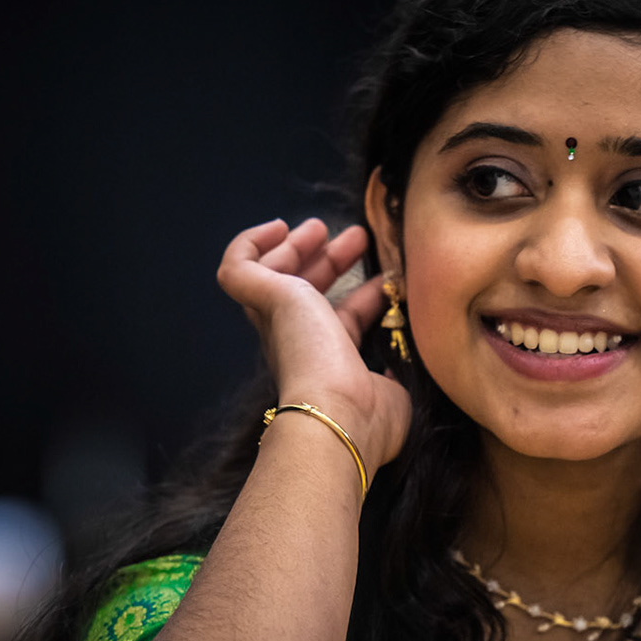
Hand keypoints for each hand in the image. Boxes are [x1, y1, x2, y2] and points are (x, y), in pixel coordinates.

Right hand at [216, 217, 410, 471]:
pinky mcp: (264, 298)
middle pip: (306, 293)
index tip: (389, 280)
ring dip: (298, 246)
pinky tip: (277, 226)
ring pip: (273, 276)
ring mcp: (277, 321)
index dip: (364, 297)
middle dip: (330, 262)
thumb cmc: (369, 413)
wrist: (335, 415)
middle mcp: (297, 343)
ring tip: (323, 225)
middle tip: (356, 236)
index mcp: (330, 365)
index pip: (343, 322)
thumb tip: (403, 363)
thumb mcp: (397, 390)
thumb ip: (400, 373)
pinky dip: (250, 243)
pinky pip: (237, 266)